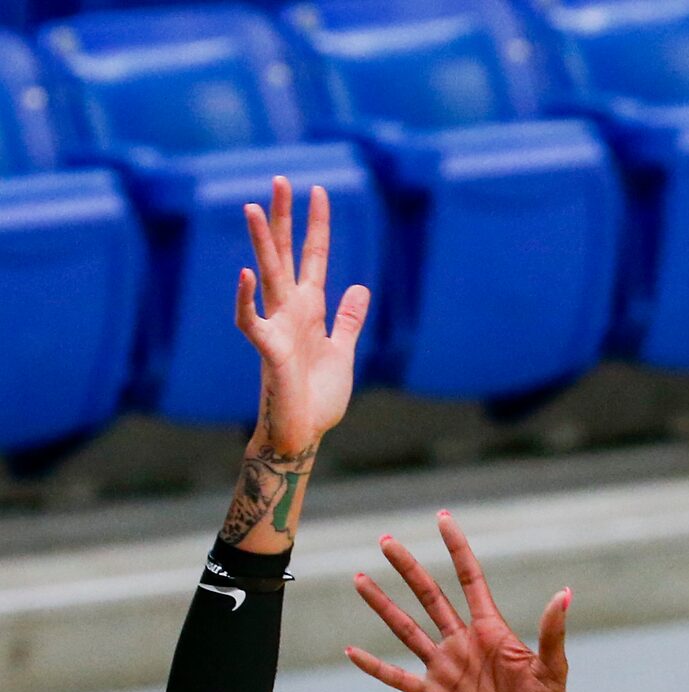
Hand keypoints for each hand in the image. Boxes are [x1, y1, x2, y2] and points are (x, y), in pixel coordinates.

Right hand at [236, 176, 367, 456]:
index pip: (313, 257)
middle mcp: (290, 310)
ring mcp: (276, 327)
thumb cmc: (318, 396)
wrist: (303, 433)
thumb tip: (359, 287)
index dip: (317, 225)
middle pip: (285, 254)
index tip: (319, 190)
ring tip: (253, 208)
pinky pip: (251, 320)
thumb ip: (348, 320)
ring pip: (266, 276)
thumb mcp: (342, 351)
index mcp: (309, 309)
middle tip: (281, 178)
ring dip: (261, 243)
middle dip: (284, 218)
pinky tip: (246, 274)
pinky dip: (247, 299)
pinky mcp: (269, 351)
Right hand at [347, 515, 571, 691]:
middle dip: (409, 568)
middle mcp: (463, 642)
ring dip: (383, 606)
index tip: (442, 519)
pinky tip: (351, 650)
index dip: (457, 550)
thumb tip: (565, 593)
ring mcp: (446, 667)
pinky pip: (397, 676)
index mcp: (491, 630)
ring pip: (407, 629)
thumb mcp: (552, 667)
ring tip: (359, 579)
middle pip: (430, 597)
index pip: (470, 580)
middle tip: (385, 541)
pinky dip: (374, 666)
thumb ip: (551, 631)